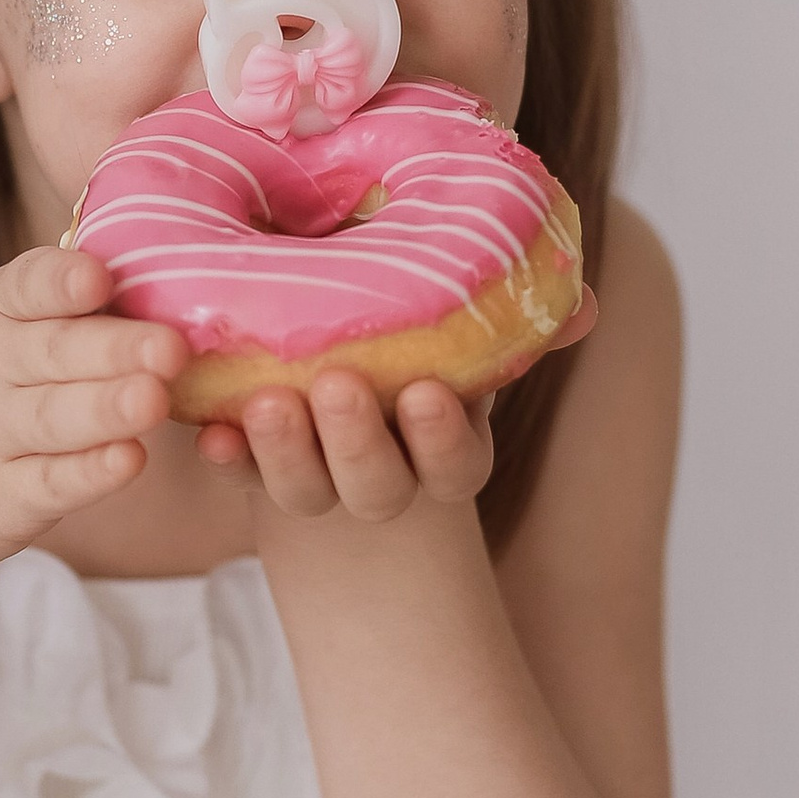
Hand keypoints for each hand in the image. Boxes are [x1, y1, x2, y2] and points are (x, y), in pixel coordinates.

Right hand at [0, 246, 185, 600]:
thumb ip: (65, 311)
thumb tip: (176, 276)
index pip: (27, 287)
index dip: (62, 282)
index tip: (100, 279)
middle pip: (54, 352)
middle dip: (113, 347)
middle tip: (172, 345)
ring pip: (55, 418)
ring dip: (106, 408)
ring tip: (154, 399)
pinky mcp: (3, 500)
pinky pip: (50, 483)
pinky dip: (89, 474)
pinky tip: (128, 461)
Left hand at [196, 285, 599, 527]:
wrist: (334, 366)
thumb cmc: (415, 333)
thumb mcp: (464, 322)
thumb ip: (519, 313)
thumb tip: (588, 305)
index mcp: (444, 445)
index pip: (456, 465)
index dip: (443, 441)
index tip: (425, 394)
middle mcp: (382, 475)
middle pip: (377, 488)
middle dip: (357, 443)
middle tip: (337, 386)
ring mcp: (314, 476)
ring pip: (305, 492)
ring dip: (285, 453)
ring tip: (270, 402)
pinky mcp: (253, 463)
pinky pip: (237, 474)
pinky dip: (226, 457)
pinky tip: (211, 430)